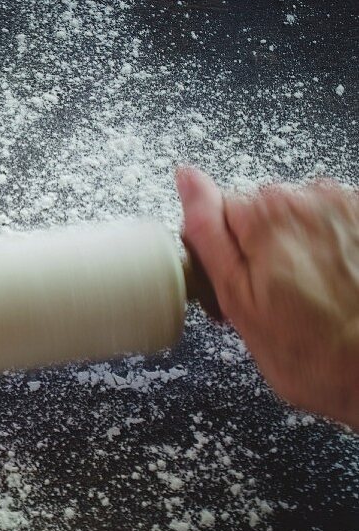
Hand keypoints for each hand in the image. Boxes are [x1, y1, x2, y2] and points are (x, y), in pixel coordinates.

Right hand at [177, 167, 358, 428]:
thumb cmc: (313, 351)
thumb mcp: (238, 298)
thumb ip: (207, 231)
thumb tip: (186, 179)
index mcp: (263, 213)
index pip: (217, 211)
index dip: (222, 250)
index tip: (239, 282)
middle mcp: (308, 198)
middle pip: (261, 211)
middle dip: (261, 247)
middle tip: (275, 297)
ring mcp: (345, 207)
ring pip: (298, 218)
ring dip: (299, 248)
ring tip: (312, 295)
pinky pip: (334, 225)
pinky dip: (332, 249)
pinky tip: (337, 284)